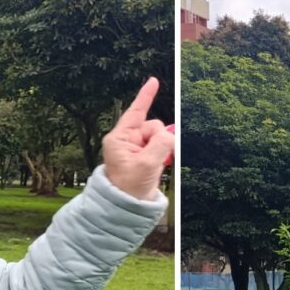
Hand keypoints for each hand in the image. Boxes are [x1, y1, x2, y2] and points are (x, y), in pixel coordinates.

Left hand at [97, 78, 170, 198]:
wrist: (126, 209)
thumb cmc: (128, 189)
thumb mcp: (146, 165)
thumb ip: (161, 144)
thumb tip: (169, 134)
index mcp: (120, 139)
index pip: (135, 112)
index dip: (146, 96)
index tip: (154, 80)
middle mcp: (127, 141)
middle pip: (153, 126)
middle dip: (159, 138)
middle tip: (155, 158)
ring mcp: (136, 149)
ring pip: (160, 137)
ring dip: (162, 149)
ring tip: (154, 166)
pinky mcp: (144, 157)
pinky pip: (161, 147)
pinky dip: (164, 154)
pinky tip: (160, 164)